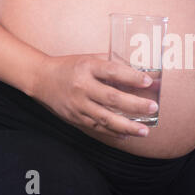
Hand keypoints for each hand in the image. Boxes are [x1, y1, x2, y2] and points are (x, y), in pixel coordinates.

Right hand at [31, 53, 157, 138]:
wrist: (42, 79)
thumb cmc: (71, 66)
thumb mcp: (90, 59)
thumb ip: (113, 65)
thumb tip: (140, 73)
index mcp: (88, 67)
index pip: (113, 72)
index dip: (131, 77)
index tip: (148, 82)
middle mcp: (83, 87)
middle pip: (112, 98)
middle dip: (135, 105)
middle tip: (153, 108)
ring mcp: (79, 104)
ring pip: (106, 118)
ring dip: (127, 126)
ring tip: (145, 131)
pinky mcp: (76, 117)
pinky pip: (97, 127)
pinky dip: (113, 132)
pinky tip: (127, 135)